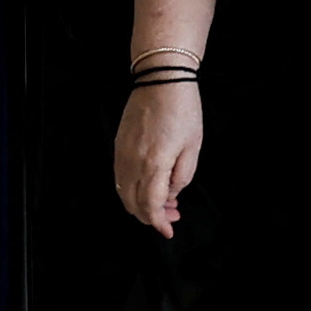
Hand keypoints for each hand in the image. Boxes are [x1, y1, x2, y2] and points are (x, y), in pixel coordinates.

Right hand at [114, 81, 201, 236]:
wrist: (161, 79)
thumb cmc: (183, 110)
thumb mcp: (193, 146)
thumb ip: (181, 176)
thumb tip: (171, 195)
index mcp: (153, 163)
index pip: (150, 205)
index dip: (158, 222)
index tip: (168, 230)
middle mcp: (131, 162)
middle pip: (132, 203)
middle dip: (151, 215)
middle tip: (171, 216)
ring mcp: (121, 154)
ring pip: (123, 192)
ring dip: (140, 204)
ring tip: (164, 202)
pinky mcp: (118, 146)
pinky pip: (120, 177)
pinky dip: (132, 189)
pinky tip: (149, 186)